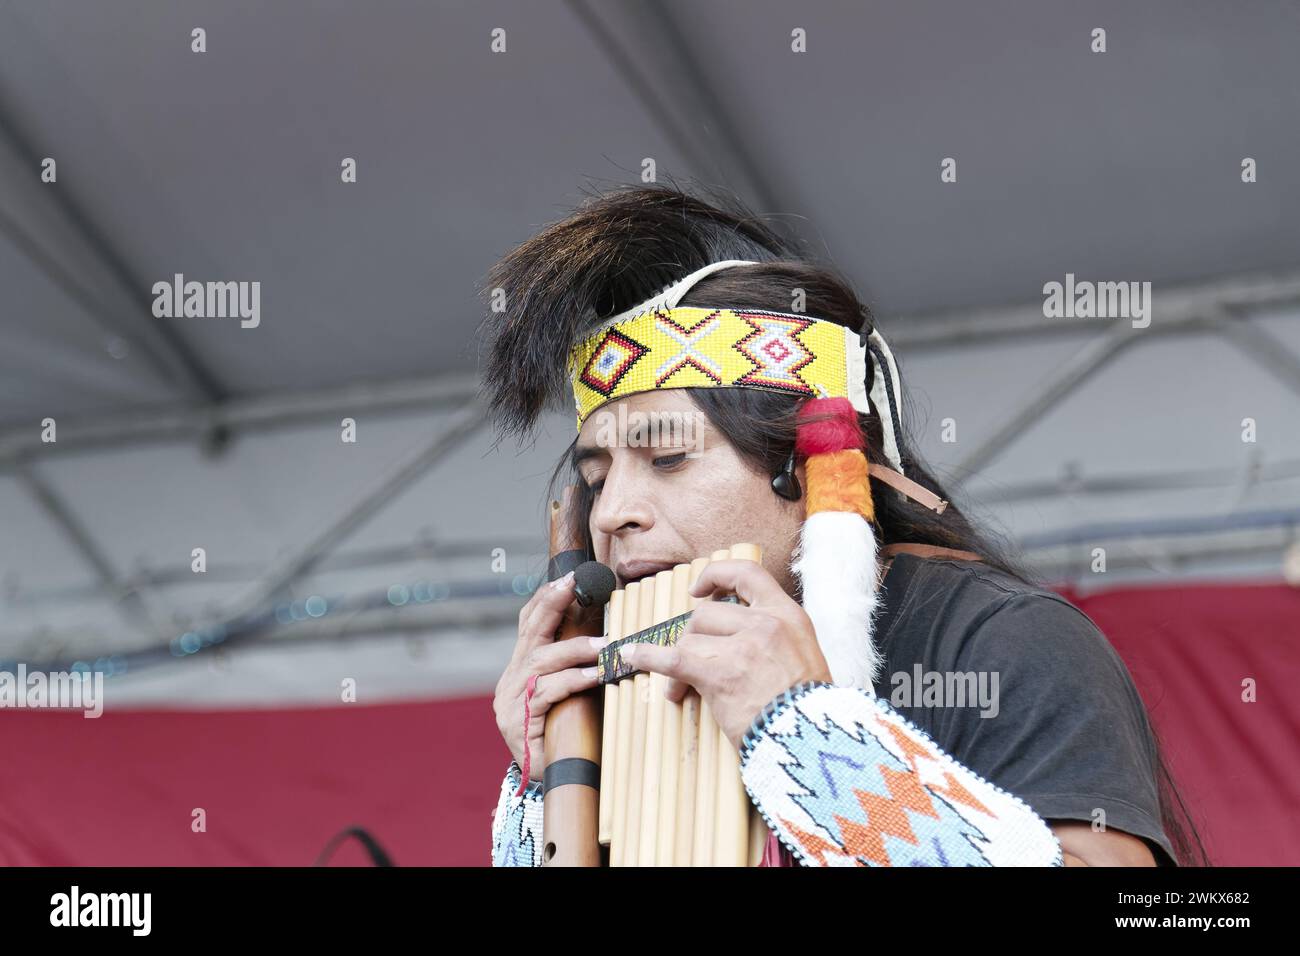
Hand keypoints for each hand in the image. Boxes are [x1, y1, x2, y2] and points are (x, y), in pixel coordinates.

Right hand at [493, 571, 607, 780]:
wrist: (549, 781)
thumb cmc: (565, 734)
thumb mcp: (569, 693)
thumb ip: (575, 667)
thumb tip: (606, 635)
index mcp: (520, 669)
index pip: (528, 624)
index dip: (546, 599)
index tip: (567, 577)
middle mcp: (511, 680)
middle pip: (529, 632)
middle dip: (551, 605)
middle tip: (572, 585)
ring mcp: (511, 701)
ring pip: (541, 661)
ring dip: (574, 649)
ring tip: (603, 646)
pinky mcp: (519, 722)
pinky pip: (548, 693)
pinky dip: (573, 681)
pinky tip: (594, 676)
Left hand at [617, 559, 831, 750]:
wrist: (813, 742)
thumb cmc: (809, 711)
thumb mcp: (806, 658)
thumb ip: (775, 640)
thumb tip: (739, 639)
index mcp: (789, 616)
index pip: (747, 574)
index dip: (717, 575)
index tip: (698, 589)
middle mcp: (765, 624)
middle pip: (707, 614)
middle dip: (693, 638)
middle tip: (694, 664)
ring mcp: (742, 647)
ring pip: (690, 638)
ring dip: (680, 661)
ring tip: (682, 687)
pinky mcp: (719, 673)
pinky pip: (672, 658)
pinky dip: (648, 657)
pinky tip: (633, 656)